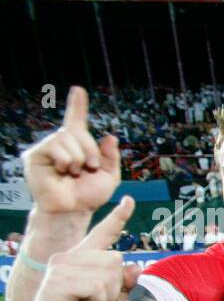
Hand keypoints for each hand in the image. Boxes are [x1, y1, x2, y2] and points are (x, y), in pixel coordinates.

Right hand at [22, 86, 121, 215]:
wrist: (74, 210)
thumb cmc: (89, 195)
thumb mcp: (109, 175)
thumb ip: (111, 156)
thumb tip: (110, 137)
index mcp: (78, 146)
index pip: (77, 121)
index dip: (77, 105)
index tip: (79, 90)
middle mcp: (61, 144)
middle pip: (78, 132)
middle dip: (90, 150)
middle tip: (88, 168)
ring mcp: (47, 148)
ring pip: (67, 140)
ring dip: (78, 158)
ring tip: (74, 173)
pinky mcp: (35, 156)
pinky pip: (56, 148)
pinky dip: (65, 160)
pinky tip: (62, 171)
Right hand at [26, 196, 137, 300]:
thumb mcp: (114, 298)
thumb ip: (125, 282)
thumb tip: (136, 267)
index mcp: (84, 256)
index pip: (103, 232)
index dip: (117, 216)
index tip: (129, 200)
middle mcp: (70, 256)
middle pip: (115, 259)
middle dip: (115, 286)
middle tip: (94, 299)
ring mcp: (62, 266)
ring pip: (108, 274)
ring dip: (106, 296)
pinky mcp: (58, 281)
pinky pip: (97, 287)